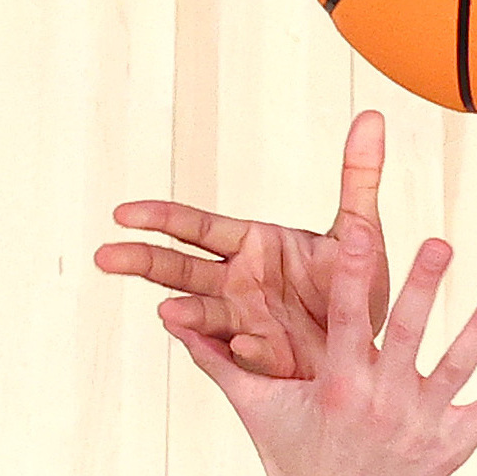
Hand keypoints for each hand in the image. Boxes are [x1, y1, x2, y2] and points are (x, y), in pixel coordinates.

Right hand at [96, 120, 371, 381]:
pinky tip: (226, 343)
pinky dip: (230, 349)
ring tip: (166, 310)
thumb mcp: (360, 229)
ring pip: (199, 314)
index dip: (159, 218)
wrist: (372, 340)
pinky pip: (237, 353)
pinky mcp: (259, 358)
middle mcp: (237, 282)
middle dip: (142, 260)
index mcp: (251, 244)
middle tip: (104, 256)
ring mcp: (243, 321)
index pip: (195, 226)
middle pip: (178, 268)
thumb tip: (372, 117)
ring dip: (184, 312)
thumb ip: (358, 176)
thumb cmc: (356, 282)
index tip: (123, 213)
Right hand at [180, 127, 476, 475]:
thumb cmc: (291, 462)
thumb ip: (217, 359)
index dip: (352, 273)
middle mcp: (381, 403)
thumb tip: (166, 315)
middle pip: (408, 335)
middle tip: (441, 243)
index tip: (359, 230)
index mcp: (336, 386)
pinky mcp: (451, 448)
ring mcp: (420, 426)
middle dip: (425, 289)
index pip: (346, 318)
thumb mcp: (255, 410)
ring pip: (459, 369)